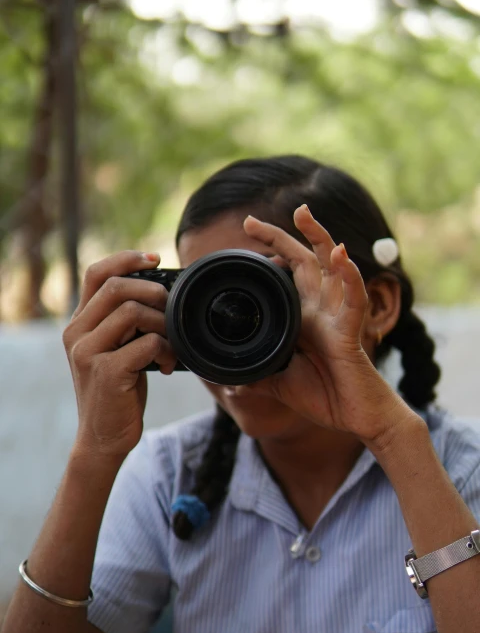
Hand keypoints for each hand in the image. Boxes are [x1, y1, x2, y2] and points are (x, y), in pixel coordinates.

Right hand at [63, 250, 176, 458]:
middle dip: (154, 293)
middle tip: (171, 311)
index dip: (127, 260)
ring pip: (134, 312)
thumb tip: (161, 293)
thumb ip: (126, 323)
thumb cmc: (118, 392)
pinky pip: (146, 343)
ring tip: (170, 346)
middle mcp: (77, 333)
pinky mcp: (105, 371)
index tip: (155, 259)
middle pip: (117, 287)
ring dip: (164, 325)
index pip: (97, 273)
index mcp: (79, 323)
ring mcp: (88, 352)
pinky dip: (166, 351)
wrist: (104, 438)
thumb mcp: (116, 350)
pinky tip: (166, 366)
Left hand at [243, 206, 412, 444]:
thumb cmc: (324, 397)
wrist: (356, 417)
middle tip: (250, 220)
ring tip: (303, 215)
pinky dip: (349, 275)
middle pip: (305, 260)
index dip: (269, 255)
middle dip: (282, 236)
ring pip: (331, 267)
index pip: (286, 275)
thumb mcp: (279, 385)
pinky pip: (353, 298)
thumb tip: (230, 383)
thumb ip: (257, 379)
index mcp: (303, 317)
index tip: (245, 235)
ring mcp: (336, 317)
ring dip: (319, 238)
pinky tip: (341, 254)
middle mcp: (320, 310)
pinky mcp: (351, 331)